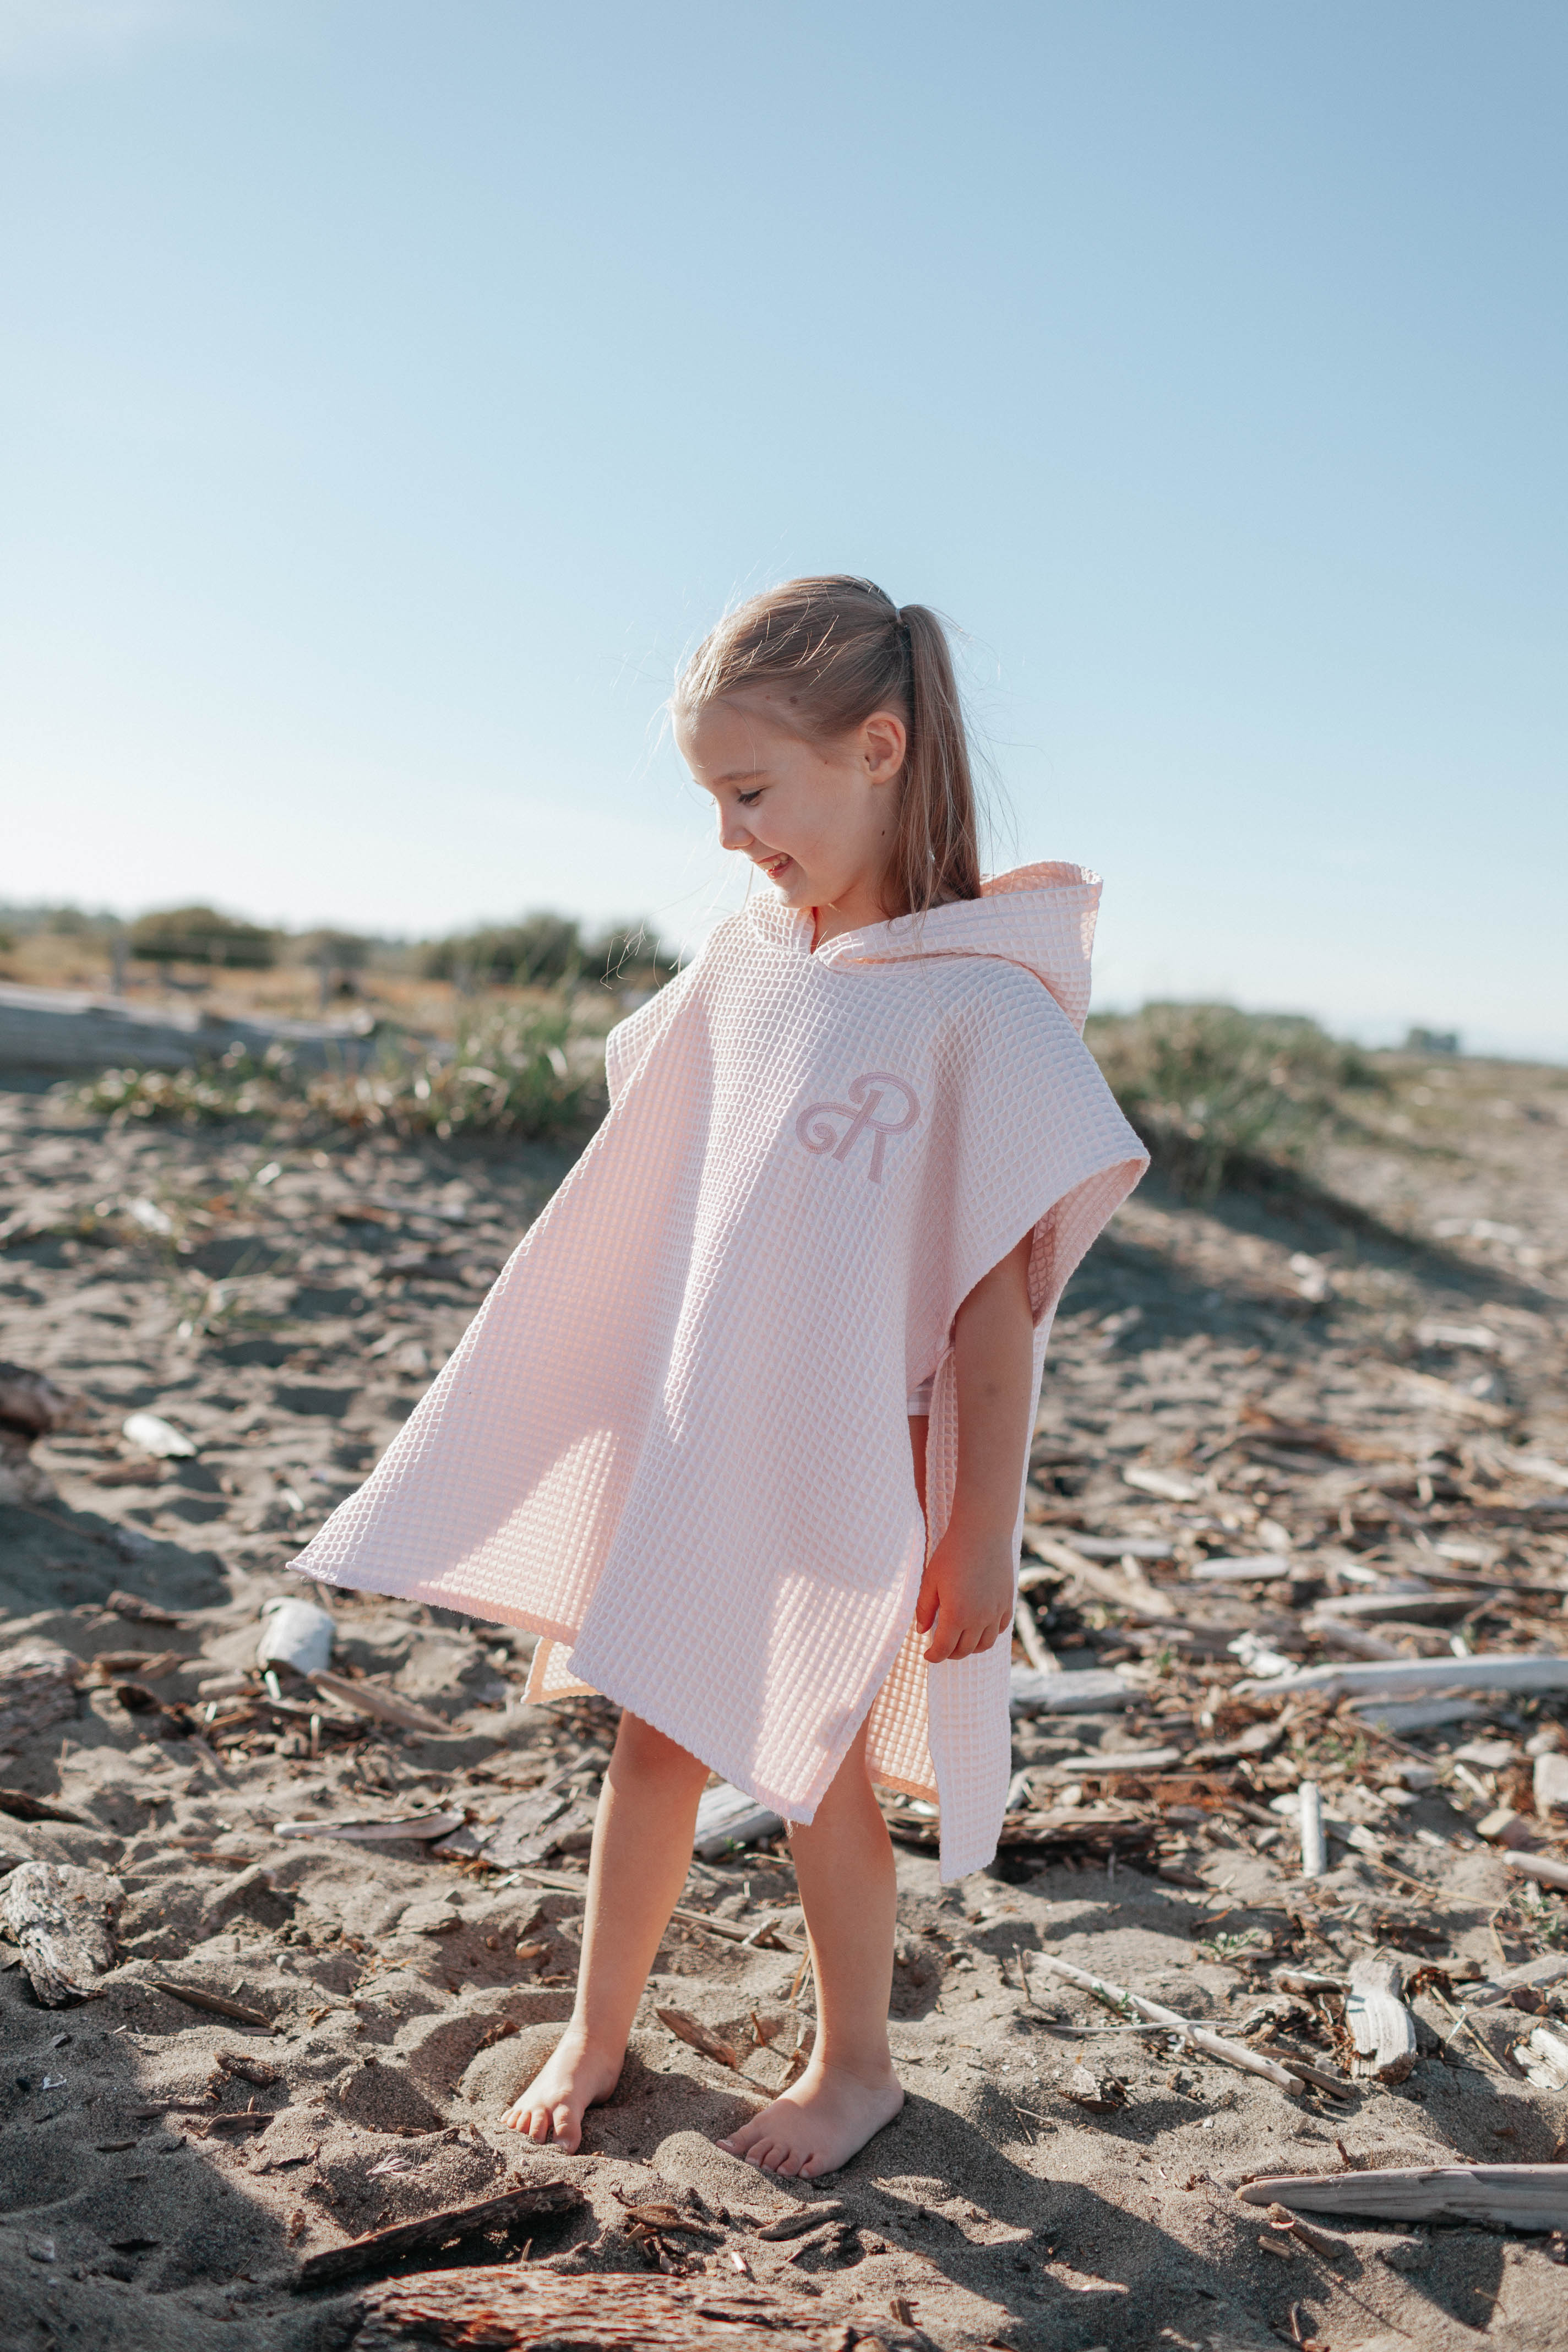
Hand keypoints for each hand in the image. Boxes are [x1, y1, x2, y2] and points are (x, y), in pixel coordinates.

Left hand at [914, 1517, 1015, 1663]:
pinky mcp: (1007, 1603)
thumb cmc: (951, 1554)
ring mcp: (995, 1612)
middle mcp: (978, 1619)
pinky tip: (978, 1628)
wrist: (982, 1533)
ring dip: (970, 1649)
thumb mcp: (930, 1581)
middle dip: (950, 1654)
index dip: (933, 1656)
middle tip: (940, 1648)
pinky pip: (999, 1629)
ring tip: (959, 1642)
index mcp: (955, 1615)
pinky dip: (988, 1635)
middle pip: (964, 1651)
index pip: (943, 1649)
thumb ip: (924, 1609)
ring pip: (984, 1645)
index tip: (927, 1655)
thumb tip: (921, 1631)